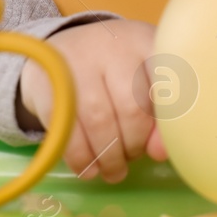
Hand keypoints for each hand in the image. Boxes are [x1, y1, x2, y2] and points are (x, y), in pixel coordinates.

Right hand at [19, 18, 168, 182]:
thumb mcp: (143, 81)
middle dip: (134, 145)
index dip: (168, 118)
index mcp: (146, 43)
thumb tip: (160, 152)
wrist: (62, 51)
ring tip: (114, 172)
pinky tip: (89, 169)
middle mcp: (114, 47)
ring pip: (99, 121)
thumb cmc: (115, 72)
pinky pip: (68, 129)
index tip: (162, 145)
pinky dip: (82, 157)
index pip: (166, 79)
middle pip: (131, 108)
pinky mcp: (49, 83)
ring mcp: (78, 63)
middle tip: (133, 158)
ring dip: (109, 157)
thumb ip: (159, 116)